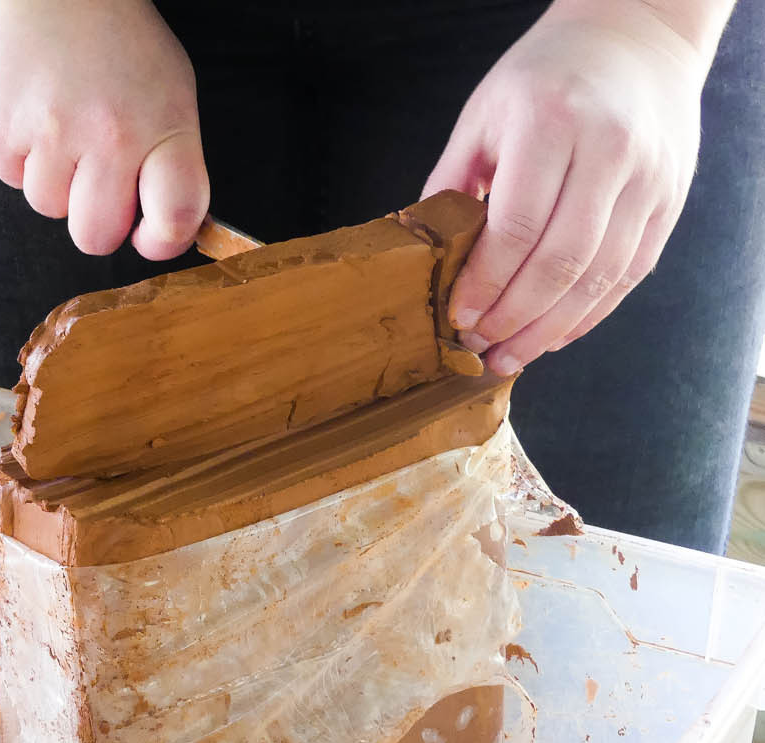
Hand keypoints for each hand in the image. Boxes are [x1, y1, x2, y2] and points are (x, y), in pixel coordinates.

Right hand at [0, 0, 208, 259]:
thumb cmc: (118, 42)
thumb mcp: (169, 91)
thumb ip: (168, 158)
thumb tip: (157, 225)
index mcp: (165, 125)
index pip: (174, 217)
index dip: (162, 241)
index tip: (150, 234)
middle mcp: (110, 134)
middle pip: (95, 236)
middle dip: (95, 222)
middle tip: (97, 187)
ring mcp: (51, 132)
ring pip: (47, 208)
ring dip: (55, 183)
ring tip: (63, 131)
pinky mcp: (2, 126)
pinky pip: (11, 178)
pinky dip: (21, 158)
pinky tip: (35, 118)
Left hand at [423, 0, 711, 374]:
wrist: (636, 37)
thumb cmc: (545, 76)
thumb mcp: (483, 114)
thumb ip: (451, 182)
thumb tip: (420, 255)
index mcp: (551, 124)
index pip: (516, 227)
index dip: (485, 283)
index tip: (457, 316)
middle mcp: (609, 151)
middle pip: (560, 261)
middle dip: (514, 317)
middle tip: (478, 346)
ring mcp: (649, 178)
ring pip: (600, 276)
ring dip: (550, 329)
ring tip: (510, 356)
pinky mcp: (670, 199)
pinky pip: (630, 273)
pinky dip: (590, 313)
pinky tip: (554, 335)